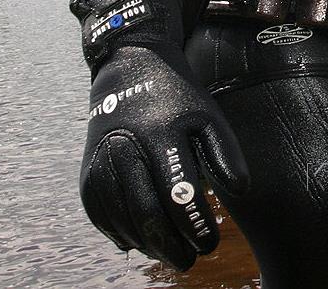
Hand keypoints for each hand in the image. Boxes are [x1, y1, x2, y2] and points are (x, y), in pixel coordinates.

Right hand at [81, 42, 248, 270]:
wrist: (128, 68)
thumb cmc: (176, 98)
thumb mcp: (207, 116)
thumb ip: (225, 153)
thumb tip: (240, 192)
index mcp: (161, 134)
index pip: (180, 195)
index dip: (196, 226)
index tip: (211, 243)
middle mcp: (126, 149)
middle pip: (148, 215)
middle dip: (171, 245)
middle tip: (191, 259)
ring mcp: (101, 162)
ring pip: (123, 221)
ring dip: (148, 245)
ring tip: (172, 253)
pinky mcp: (87, 173)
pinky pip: (102, 217)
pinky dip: (123, 234)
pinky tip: (144, 241)